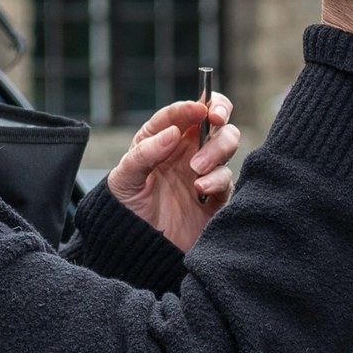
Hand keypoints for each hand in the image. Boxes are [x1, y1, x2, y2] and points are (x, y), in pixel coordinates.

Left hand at [106, 95, 238, 251]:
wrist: (138, 248)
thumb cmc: (127, 208)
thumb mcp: (125, 177)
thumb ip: (145, 152)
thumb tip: (173, 132)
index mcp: (163, 139)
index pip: (184, 112)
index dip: (194, 105)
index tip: (200, 109)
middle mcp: (187, 151)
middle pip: (216, 120)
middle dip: (221, 113)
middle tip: (215, 120)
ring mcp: (204, 172)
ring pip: (227, 144)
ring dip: (217, 149)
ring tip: (195, 168)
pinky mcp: (217, 196)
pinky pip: (228, 179)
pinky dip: (218, 179)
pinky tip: (200, 189)